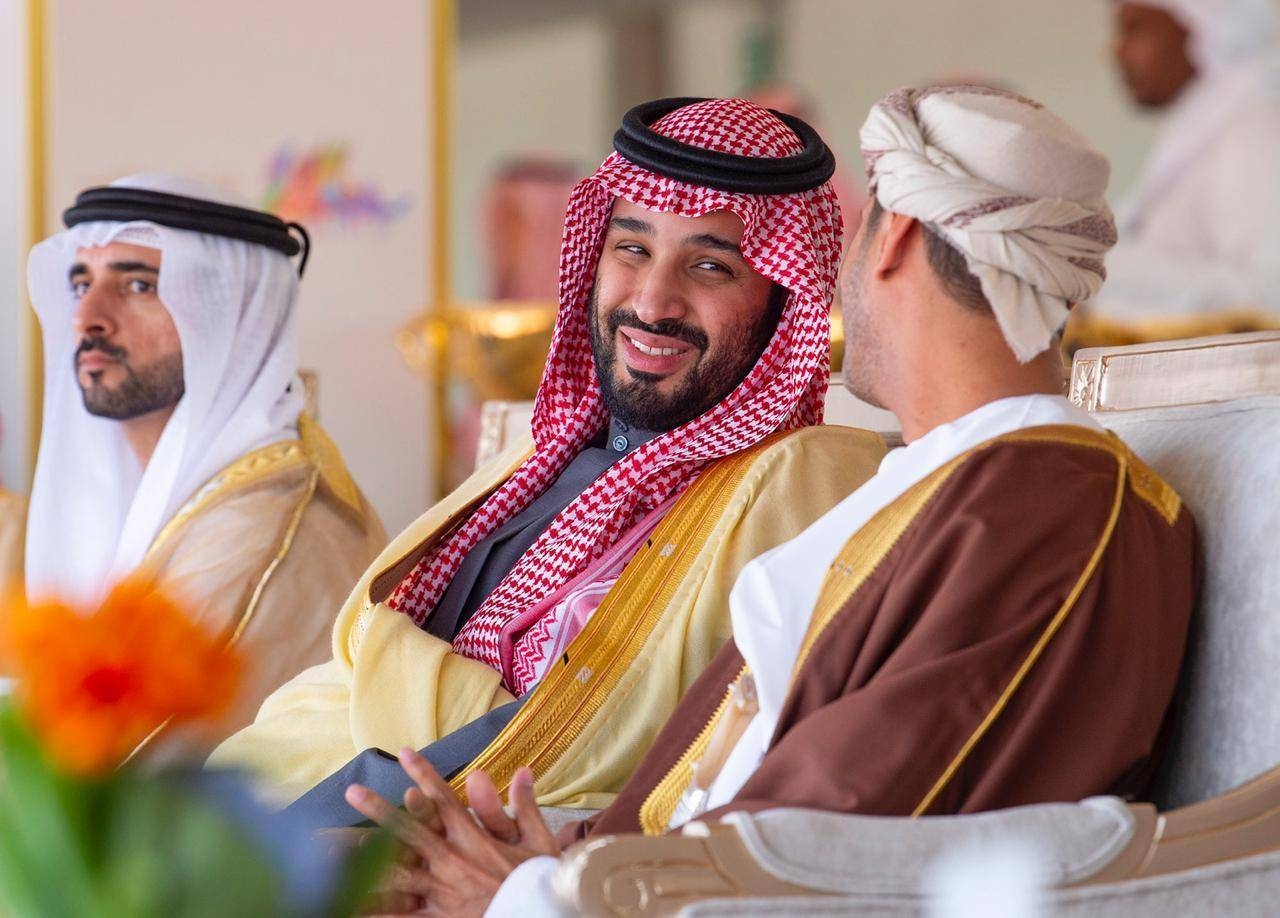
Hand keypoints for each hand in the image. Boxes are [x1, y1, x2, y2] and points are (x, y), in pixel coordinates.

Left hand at [345, 748, 560, 916]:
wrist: (539, 914)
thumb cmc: (539, 881)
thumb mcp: (537, 839)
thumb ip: (524, 805)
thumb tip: (524, 770)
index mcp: (473, 837)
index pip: (444, 798)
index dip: (424, 773)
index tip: (405, 751)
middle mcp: (451, 859)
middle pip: (408, 829)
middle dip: (379, 809)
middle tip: (352, 791)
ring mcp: (441, 890)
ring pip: (394, 870)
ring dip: (362, 856)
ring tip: (331, 846)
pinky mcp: (438, 917)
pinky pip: (400, 913)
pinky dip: (375, 907)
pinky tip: (348, 902)